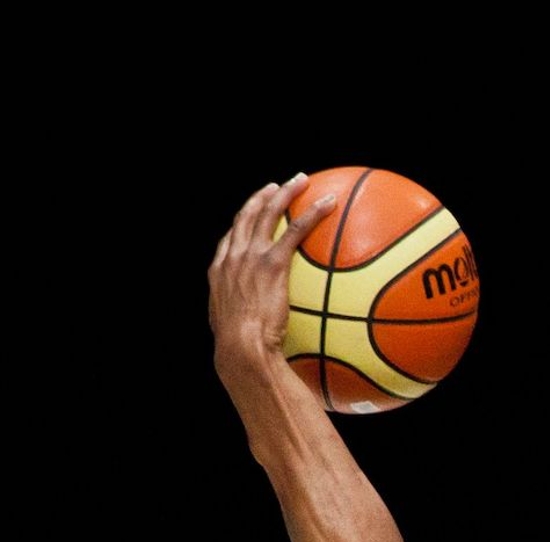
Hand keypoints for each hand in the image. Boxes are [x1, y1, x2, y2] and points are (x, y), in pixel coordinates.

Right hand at [207, 174, 335, 384]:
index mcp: (220, 273)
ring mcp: (250, 257)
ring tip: (300, 181)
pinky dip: (312, 212)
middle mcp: (232, 258)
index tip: (251, 215)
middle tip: (275, 187)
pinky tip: (329, 202)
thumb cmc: (241, 352)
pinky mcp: (272, 262)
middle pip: (246, 217)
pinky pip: (296, 229)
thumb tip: (262, 339)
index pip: (230, 240)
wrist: (240, 349)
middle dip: (261, 198)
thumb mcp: (236, 336)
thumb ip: (248, 326)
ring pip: (268, 213)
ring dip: (285, 193)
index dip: (241, 224)